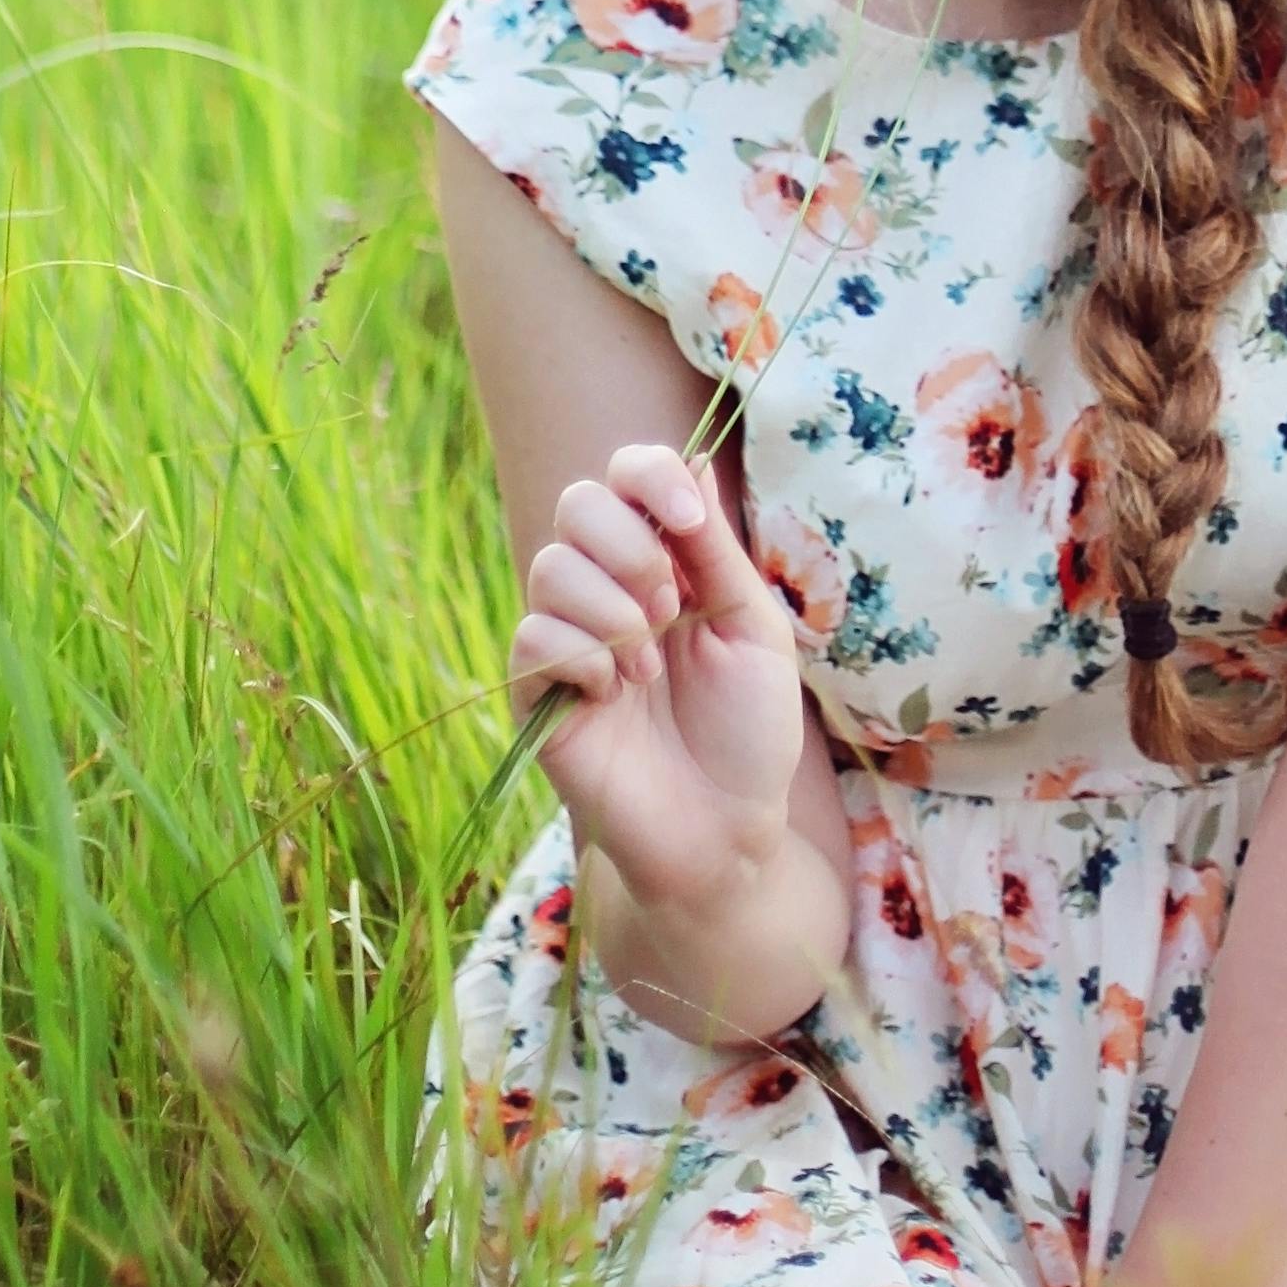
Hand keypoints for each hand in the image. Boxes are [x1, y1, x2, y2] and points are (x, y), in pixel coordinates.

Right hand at [513, 439, 807, 922]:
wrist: (725, 830)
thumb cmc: (749, 731)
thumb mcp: (753, 628)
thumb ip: (715, 548)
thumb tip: (691, 457)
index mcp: (663, 562)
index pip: (627, 476)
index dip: (649, 477)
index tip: (686, 520)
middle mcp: (607, 588)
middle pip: (577, 504)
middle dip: (631, 547)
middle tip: (671, 608)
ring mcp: (568, 639)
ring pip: (551, 566)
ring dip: (614, 611)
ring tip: (650, 668)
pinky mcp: (536, 693)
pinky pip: (533, 636)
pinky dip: (582, 658)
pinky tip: (613, 696)